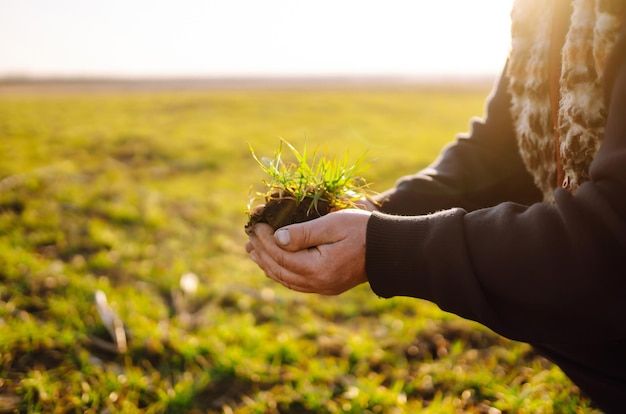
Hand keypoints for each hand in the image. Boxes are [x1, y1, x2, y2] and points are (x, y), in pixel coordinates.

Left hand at [246, 209, 371, 294]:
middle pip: (280, 270)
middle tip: (248, 238)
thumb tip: (276, 238)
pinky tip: (274, 265)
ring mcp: (323, 287)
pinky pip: (297, 283)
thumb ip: (304, 233)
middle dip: (262, 253)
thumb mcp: (333, 225)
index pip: (281, 256)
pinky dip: (282, 273)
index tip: (256, 225)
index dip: (265, 240)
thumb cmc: (363, 230)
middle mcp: (318, 283)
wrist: (390, 249)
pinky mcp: (328, 286)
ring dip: (268, 265)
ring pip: (287, 280)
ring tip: (253, 251)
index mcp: (318, 269)